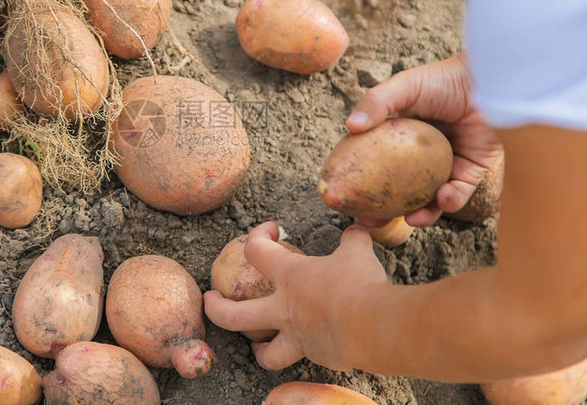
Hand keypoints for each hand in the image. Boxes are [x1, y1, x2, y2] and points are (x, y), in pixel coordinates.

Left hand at [204, 222, 387, 370]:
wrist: (376, 327)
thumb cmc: (360, 285)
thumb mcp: (357, 252)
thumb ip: (352, 239)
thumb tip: (357, 229)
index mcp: (289, 276)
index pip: (255, 250)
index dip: (257, 235)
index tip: (271, 229)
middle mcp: (284, 309)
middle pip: (234, 316)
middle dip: (216, 308)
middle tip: (210, 299)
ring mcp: (297, 336)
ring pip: (265, 353)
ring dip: (259, 348)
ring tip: (257, 344)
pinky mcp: (316, 355)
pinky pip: (303, 357)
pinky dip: (306, 350)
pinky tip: (315, 344)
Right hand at [345, 54, 503, 226]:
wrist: (486, 81)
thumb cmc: (443, 80)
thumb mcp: (403, 87)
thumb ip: (375, 103)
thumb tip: (350, 126)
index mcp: (400, 141)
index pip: (376, 168)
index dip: (362, 186)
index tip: (345, 199)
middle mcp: (421, 158)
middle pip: (399, 192)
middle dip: (385, 213)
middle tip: (370, 222)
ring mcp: (446, 167)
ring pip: (429, 200)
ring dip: (421, 215)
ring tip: (412, 219)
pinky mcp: (472, 172)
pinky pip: (459, 194)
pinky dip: (450, 200)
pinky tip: (442, 198)